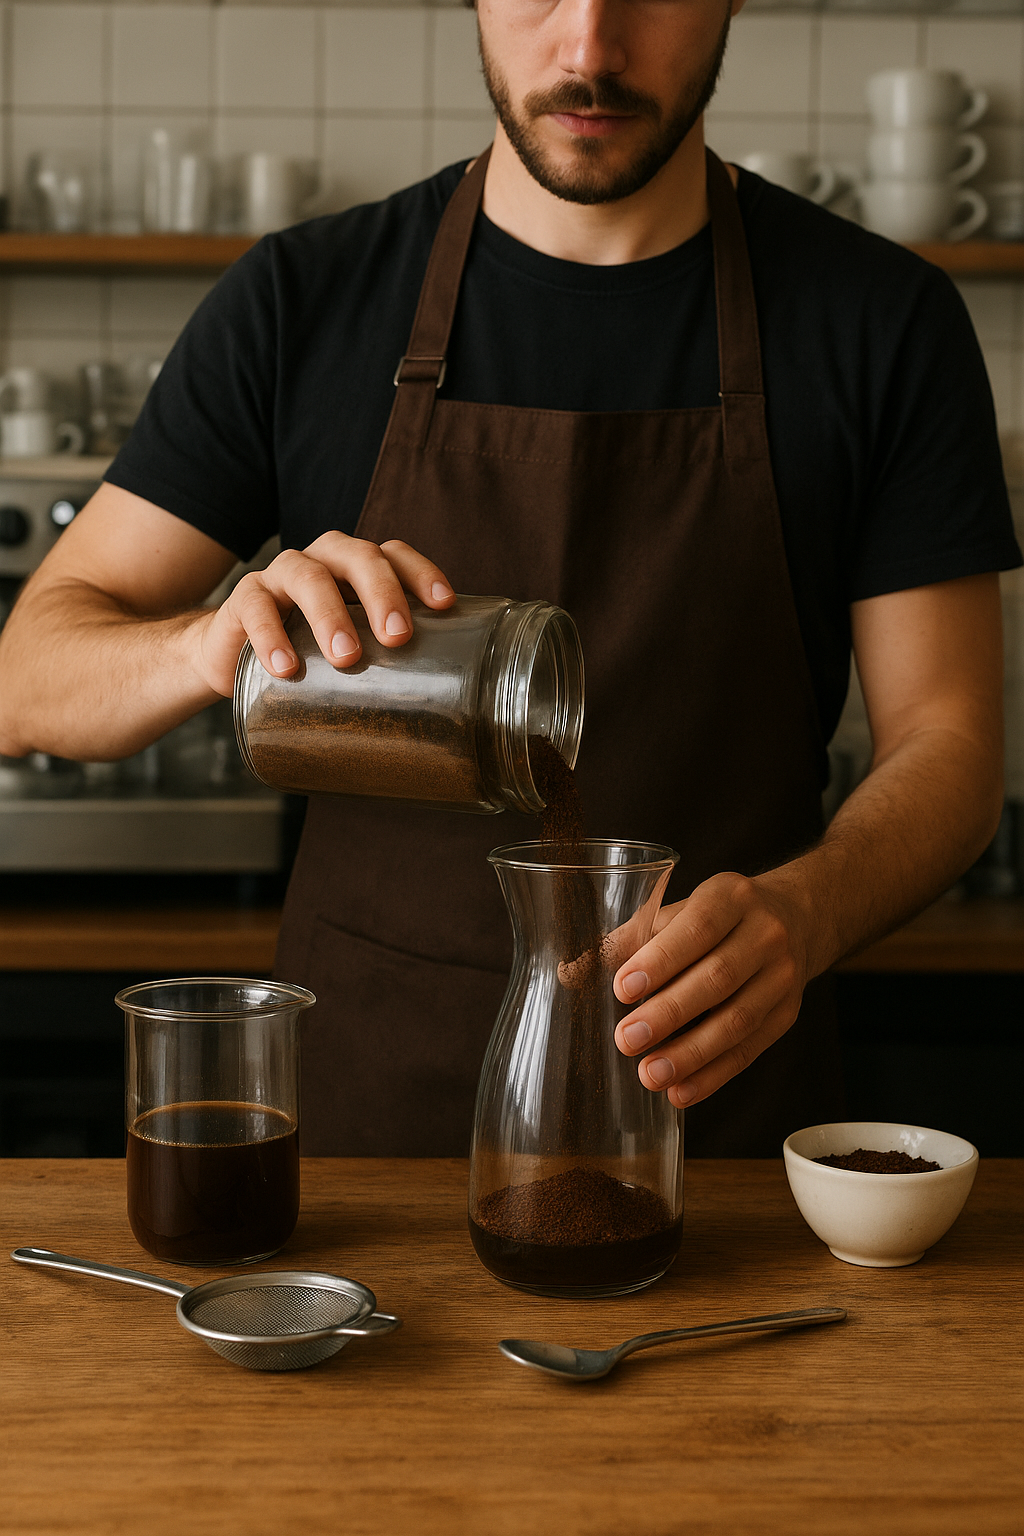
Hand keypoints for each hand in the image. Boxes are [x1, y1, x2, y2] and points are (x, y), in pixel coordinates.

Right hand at [192, 532, 455, 696]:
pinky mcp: (243, 599)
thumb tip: (445, 718)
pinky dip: (271, 636)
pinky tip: (286, 668)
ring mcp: (281, 575)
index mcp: (355, 568)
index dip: (420, 572)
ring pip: (308, 576)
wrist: (235, 658)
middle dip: (382, 594)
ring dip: (330, 614)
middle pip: (358, 557)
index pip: (393, 554)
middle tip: (397, 637)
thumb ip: (386, 665)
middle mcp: (322, 561)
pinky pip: (257, 608)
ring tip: (347, 656)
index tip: (444, 604)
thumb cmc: (309, 654)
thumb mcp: (352, 651)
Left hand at [611, 872, 811, 1108]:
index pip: (697, 929)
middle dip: (669, 1014)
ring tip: (650, 1074)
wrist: (794, 919)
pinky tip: (681, 1091)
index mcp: (731, 898)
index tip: (622, 990)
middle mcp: (765, 934)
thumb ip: (628, 940)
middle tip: (626, 1040)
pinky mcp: (786, 1014)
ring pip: (737, 1020)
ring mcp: (782, 976)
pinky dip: (713, 1075)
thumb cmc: (717, 917)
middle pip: (717, 978)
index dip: (660, 961)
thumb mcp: (678, 912)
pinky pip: (750, 1050)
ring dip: (690, 1054)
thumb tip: (571, 973)